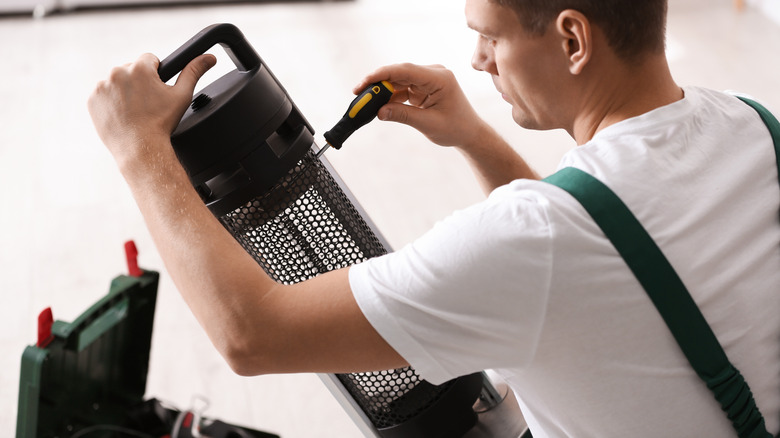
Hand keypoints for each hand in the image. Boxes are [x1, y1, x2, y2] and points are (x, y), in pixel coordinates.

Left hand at [88, 53, 215, 167]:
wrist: (140, 148)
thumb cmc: (162, 123)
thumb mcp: (182, 96)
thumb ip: (194, 71)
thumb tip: (209, 57)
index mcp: (139, 68)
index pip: (150, 60)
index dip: (156, 74)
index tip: (157, 90)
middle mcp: (117, 72)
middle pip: (132, 69)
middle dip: (139, 82)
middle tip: (148, 104)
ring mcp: (102, 86)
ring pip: (117, 82)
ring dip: (125, 91)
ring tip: (135, 111)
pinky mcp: (93, 99)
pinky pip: (104, 95)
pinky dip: (112, 102)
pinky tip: (123, 114)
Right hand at [354, 63, 489, 147]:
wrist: (469, 133)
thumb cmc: (455, 128)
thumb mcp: (428, 124)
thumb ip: (403, 115)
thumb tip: (379, 111)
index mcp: (439, 78)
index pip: (406, 70)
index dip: (382, 74)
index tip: (365, 82)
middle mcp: (433, 74)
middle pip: (399, 73)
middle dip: (378, 82)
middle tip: (358, 93)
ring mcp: (427, 79)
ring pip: (398, 80)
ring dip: (383, 91)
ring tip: (365, 102)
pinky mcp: (423, 87)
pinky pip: (402, 88)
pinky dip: (390, 96)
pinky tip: (379, 105)